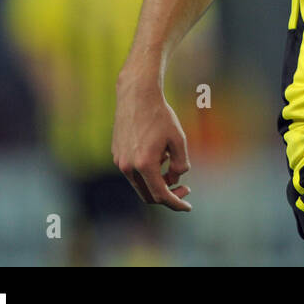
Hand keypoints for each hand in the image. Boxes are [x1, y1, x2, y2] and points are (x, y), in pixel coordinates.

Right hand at [112, 70, 192, 210]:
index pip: (161, 195)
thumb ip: (180, 163)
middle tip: (185, 188)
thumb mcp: (178, 139)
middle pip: (148, 195)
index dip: (176, 203)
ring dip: (157, 181)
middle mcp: (128, 167)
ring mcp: (119, 161)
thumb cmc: (161, 116)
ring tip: (170, 160)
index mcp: (145, 164)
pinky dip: (148, 171)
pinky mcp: (116, 155)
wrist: (136, 96)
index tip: (187, 207)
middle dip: (168, 195)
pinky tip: (159, 153)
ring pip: (140, 183)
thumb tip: (175, 179)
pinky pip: (134, 172)